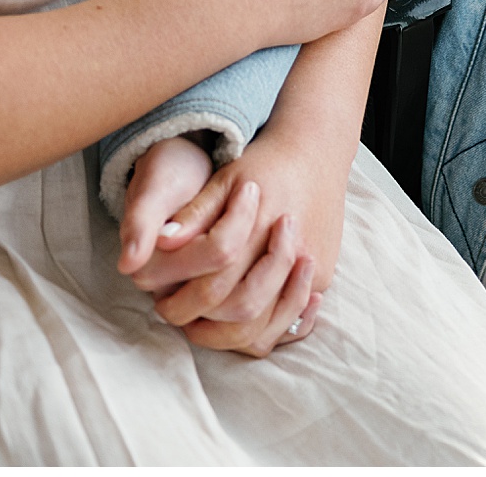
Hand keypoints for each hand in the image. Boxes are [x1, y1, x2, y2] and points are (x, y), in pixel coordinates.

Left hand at [121, 126, 348, 355]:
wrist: (314, 153)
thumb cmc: (262, 166)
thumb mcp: (223, 179)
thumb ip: (195, 213)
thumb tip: (162, 243)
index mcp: (260, 228)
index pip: (214, 284)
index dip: (182, 298)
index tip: (160, 299)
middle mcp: (293, 252)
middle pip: (241, 310)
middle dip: (203, 322)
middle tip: (178, 314)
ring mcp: (314, 268)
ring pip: (267, 327)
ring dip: (229, 332)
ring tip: (204, 321)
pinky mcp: (325, 274)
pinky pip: (290, 320)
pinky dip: (262, 326)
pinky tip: (237, 319)